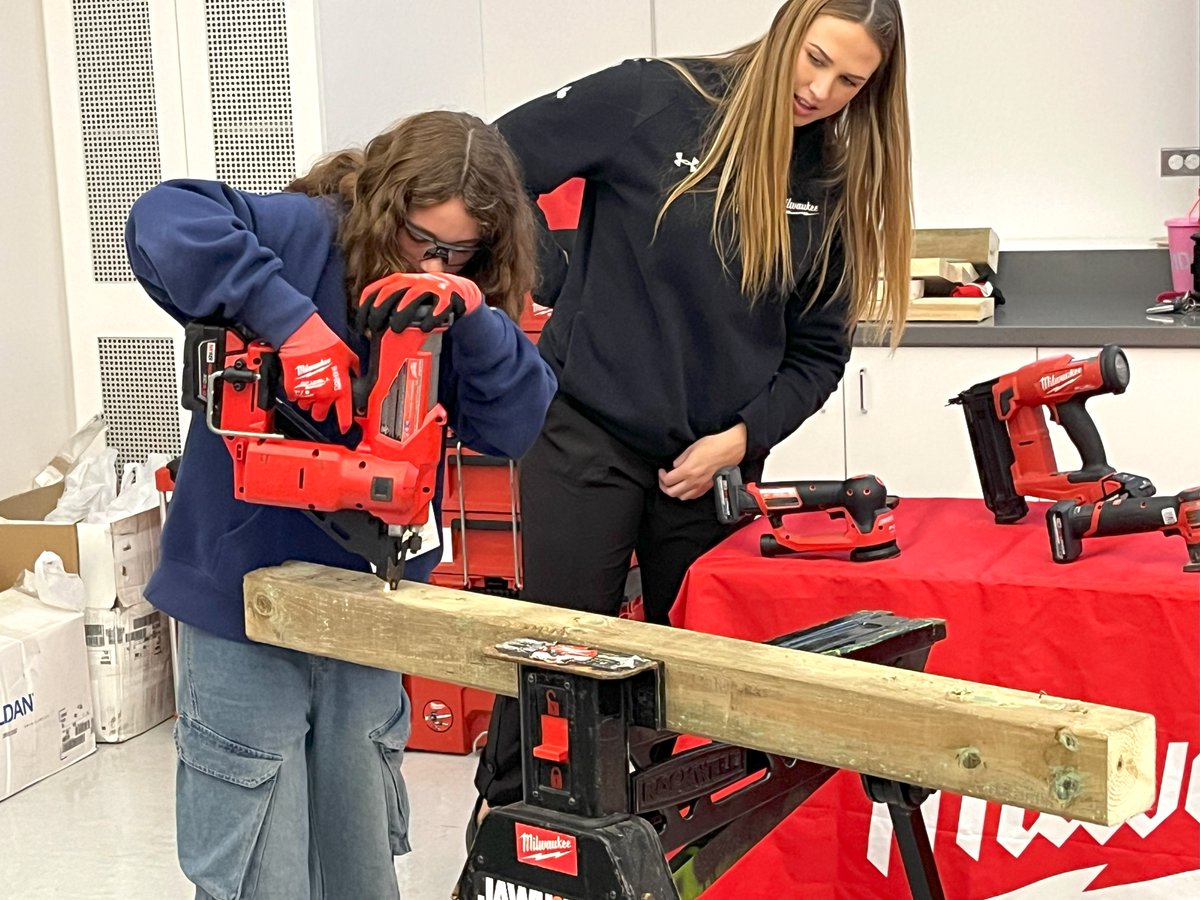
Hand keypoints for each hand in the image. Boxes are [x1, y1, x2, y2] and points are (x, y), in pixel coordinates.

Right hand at [278, 312, 359, 431]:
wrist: (303, 337)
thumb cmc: (325, 343)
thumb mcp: (348, 355)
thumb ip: (354, 368)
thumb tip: (357, 372)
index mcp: (340, 389)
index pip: (344, 415)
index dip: (345, 424)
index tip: (344, 428)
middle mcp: (324, 395)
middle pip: (320, 416)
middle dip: (320, 411)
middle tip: (321, 400)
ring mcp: (307, 393)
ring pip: (306, 407)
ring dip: (308, 400)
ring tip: (310, 385)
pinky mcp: (292, 389)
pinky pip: (294, 398)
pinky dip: (296, 392)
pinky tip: (300, 381)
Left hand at [355, 272, 483, 334]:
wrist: (459, 290)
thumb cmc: (426, 298)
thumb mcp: (405, 297)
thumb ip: (390, 307)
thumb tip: (370, 329)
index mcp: (399, 280)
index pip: (375, 289)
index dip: (365, 306)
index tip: (361, 324)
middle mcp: (413, 280)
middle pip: (390, 292)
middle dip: (379, 309)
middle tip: (374, 327)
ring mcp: (431, 286)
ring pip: (413, 296)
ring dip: (403, 311)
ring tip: (396, 328)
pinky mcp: (448, 295)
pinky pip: (440, 304)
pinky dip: (433, 316)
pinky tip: (426, 327)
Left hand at [658, 423, 747, 501]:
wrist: (730, 449)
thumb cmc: (713, 445)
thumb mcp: (692, 448)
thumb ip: (681, 459)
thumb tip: (675, 466)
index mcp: (687, 471)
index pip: (668, 480)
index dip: (661, 476)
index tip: (662, 470)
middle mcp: (693, 481)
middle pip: (672, 492)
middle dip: (664, 486)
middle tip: (664, 479)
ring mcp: (701, 486)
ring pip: (682, 497)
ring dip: (675, 492)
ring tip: (674, 484)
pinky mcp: (707, 487)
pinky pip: (693, 496)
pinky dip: (686, 494)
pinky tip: (685, 487)